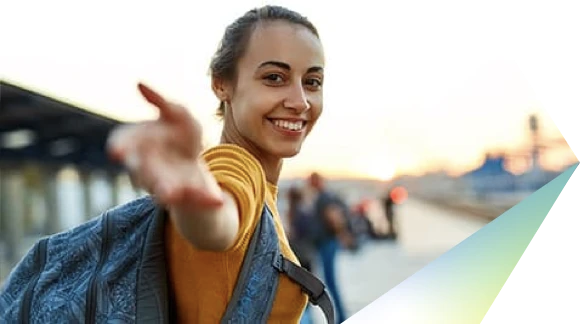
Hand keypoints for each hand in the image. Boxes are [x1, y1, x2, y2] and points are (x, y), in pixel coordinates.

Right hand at [107, 83, 223, 208]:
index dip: (119, 147)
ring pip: (163, 190)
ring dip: (167, 191)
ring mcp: (166, 183)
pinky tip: (218, 199)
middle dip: (145, 174)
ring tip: (172, 193)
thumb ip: (160, 102)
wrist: (195, 158)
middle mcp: (147, 168)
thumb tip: (140, 84)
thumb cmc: (179, 133)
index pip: (123, 145)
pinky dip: (206, 199)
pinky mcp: (187, 195)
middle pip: (142, 172)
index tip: (116, 151)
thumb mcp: (177, 114)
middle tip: (143, 172)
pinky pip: (196, 199)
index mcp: (139, 146)